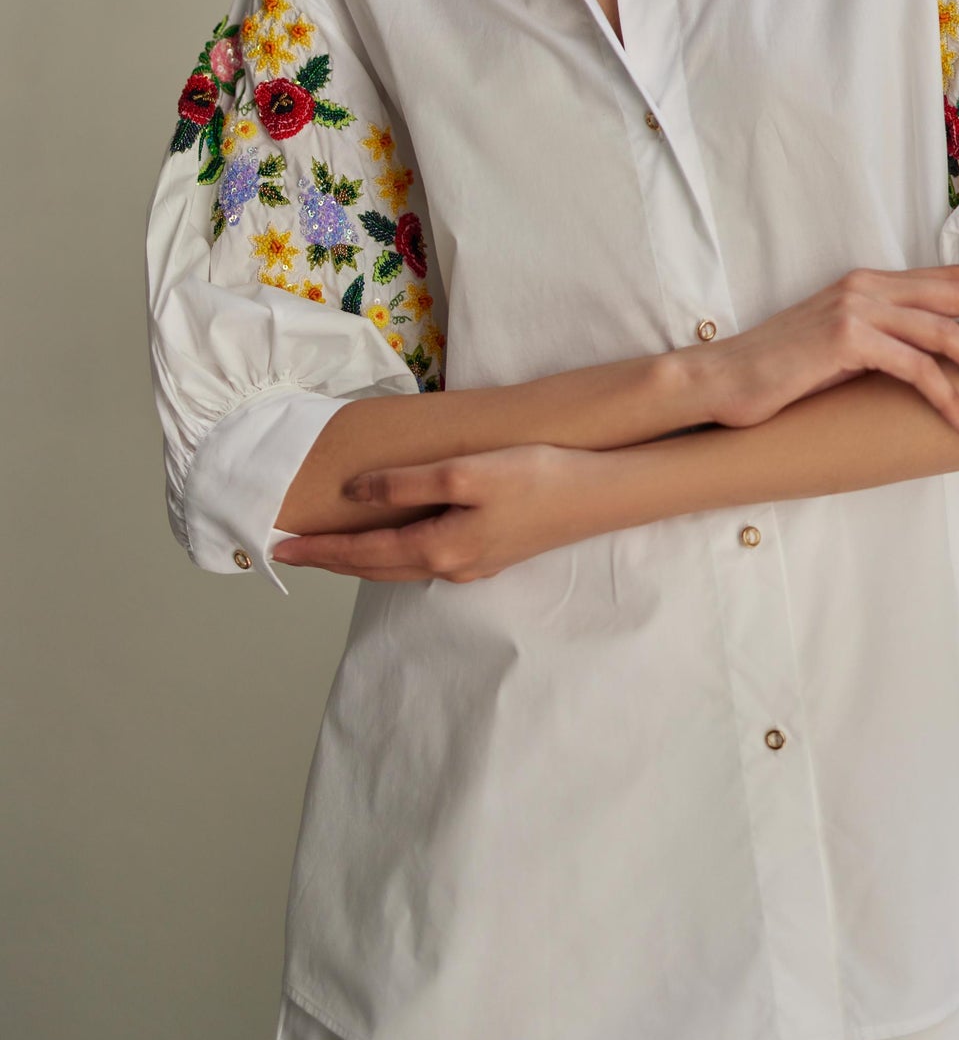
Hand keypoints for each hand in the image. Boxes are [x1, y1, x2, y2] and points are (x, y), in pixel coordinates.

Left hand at [269, 441, 608, 582]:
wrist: (597, 496)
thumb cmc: (534, 477)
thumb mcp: (465, 472)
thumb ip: (407, 483)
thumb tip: (356, 493)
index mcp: (438, 547)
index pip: (362, 553)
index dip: (320, 549)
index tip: (280, 548)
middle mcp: (450, 565)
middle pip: (376, 567)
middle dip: (332, 561)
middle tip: (292, 553)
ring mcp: (473, 564)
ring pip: (399, 567)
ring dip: (361, 560)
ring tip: (330, 549)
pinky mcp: (491, 554)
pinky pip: (424, 560)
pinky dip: (393, 554)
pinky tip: (393, 542)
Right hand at [692, 263, 958, 438]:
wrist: (725, 379)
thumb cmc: (785, 372)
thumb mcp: (845, 345)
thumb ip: (889, 337)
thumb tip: (942, 355)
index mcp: (874, 281)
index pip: (953, 274)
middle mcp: (870, 285)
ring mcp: (858, 308)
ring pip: (947, 332)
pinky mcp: (846, 340)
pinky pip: (914, 369)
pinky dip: (948, 399)